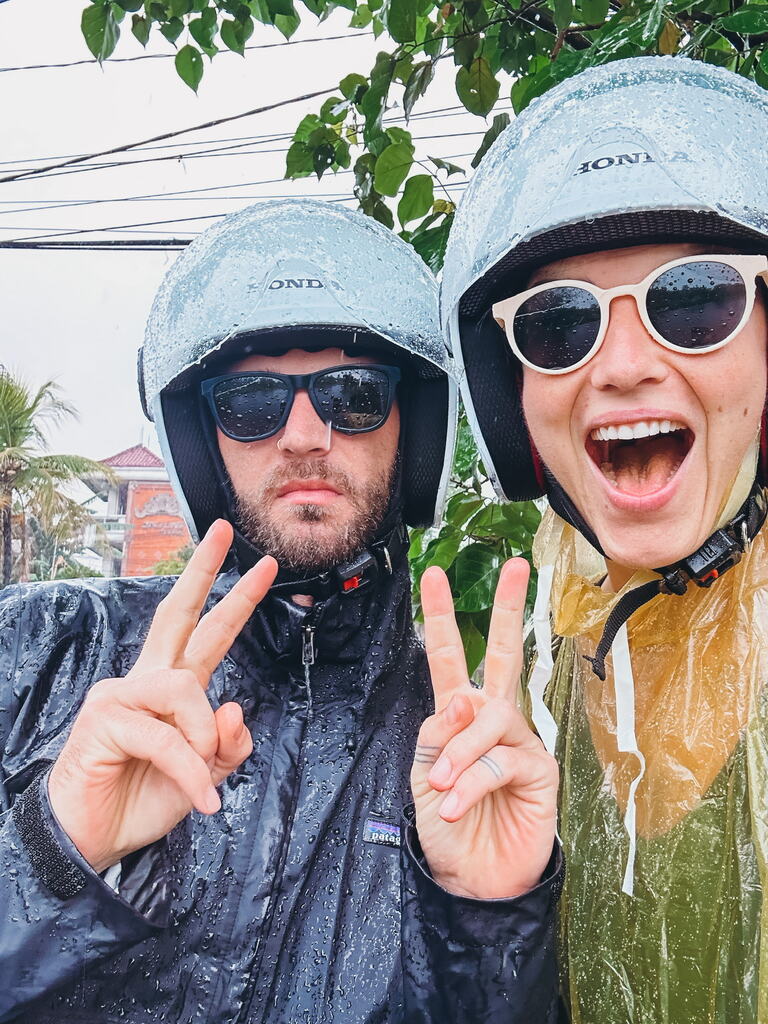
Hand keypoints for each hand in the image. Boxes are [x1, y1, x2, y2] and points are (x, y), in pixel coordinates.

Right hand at [48, 520, 276, 872]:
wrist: (92, 842)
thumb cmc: (141, 801)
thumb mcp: (205, 775)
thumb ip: (227, 744)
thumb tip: (235, 706)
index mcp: (171, 691)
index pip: (206, 634)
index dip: (234, 601)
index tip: (262, 567)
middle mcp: (145, 682)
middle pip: (176, 614)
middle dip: (203, 571)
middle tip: (223, 532)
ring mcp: (120, 695)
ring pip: (185, 686)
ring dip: (204, 734)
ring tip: (202, 772)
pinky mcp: (103, 718)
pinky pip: (165, 735)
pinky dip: (189, 768)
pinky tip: (198, 798)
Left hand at [412, 558, 558, 899]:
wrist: (470, 879)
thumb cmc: (446, 825)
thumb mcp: (424, 772)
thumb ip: (437, 731)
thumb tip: (462, 696)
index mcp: (458, 716)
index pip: (449, 657)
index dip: (442, 616)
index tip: (435, 574)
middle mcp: (493, 719)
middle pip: (504, 655)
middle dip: (509, 609)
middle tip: (518, 566)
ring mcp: (520, 742)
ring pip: (489, 719)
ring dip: (458, 753)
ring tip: (440, 786)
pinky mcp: (539, 771)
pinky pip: (499, 762)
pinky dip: (470, 782)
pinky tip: (456, 805)